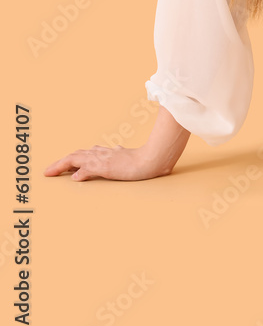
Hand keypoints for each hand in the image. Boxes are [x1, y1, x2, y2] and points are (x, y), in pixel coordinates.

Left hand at [43, 143, 171, 181]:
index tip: (61, 165)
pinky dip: (80, 172)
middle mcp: (101, 153)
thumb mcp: (127, 155)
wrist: (152, 159)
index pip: (83, 153)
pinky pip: (89, 169)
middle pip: (75, 155)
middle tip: (48, 170)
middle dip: (60, 162)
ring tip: (50, 172)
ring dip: (62, 165)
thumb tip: (116, 148)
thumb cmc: (142, 158)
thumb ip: (119, 152)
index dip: (70, 159)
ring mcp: (103, 159)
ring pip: (77, 158)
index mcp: (105, 152)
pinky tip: (74, 178)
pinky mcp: (106, 166)